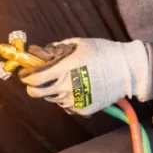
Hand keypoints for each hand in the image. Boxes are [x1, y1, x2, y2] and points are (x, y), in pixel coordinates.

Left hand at [19, 38, 152, 115]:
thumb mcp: (79, 44)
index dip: (26, 76)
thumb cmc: (103, 52)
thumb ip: (57, 48)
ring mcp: (74, 100)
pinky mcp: (82, 109)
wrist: (127, 71)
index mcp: (64, 69)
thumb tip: (40, 52)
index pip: (33, 78)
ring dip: (52, 91)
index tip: (25, 74)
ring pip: (52, 99)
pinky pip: (67, 105)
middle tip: (38, 80)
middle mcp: (66, 86)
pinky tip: (78, 88)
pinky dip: (67, 98)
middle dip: (33, 87)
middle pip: (37, 93)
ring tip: (65, 81)